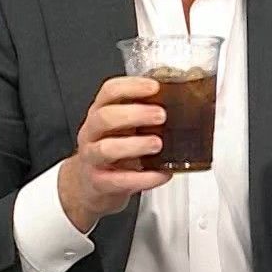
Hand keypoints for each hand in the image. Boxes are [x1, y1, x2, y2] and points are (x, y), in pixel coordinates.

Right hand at [58, 76, 173, 231]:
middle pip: (105, 117)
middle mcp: (93, 133)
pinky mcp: (100, 183)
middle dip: (135, 114)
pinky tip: (161, 174)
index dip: (131, 86)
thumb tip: (182, 101)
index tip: (154, 87)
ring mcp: (93, 158)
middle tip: (161, 116)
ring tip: (158, 144)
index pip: (109, 91)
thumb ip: (144, 113)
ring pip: (106, 148)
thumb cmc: (113, 149)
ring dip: (135, 145)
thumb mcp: (123, 126)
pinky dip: (143, 178)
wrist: (89, 185)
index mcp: (100, 112)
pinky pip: (119, 180)